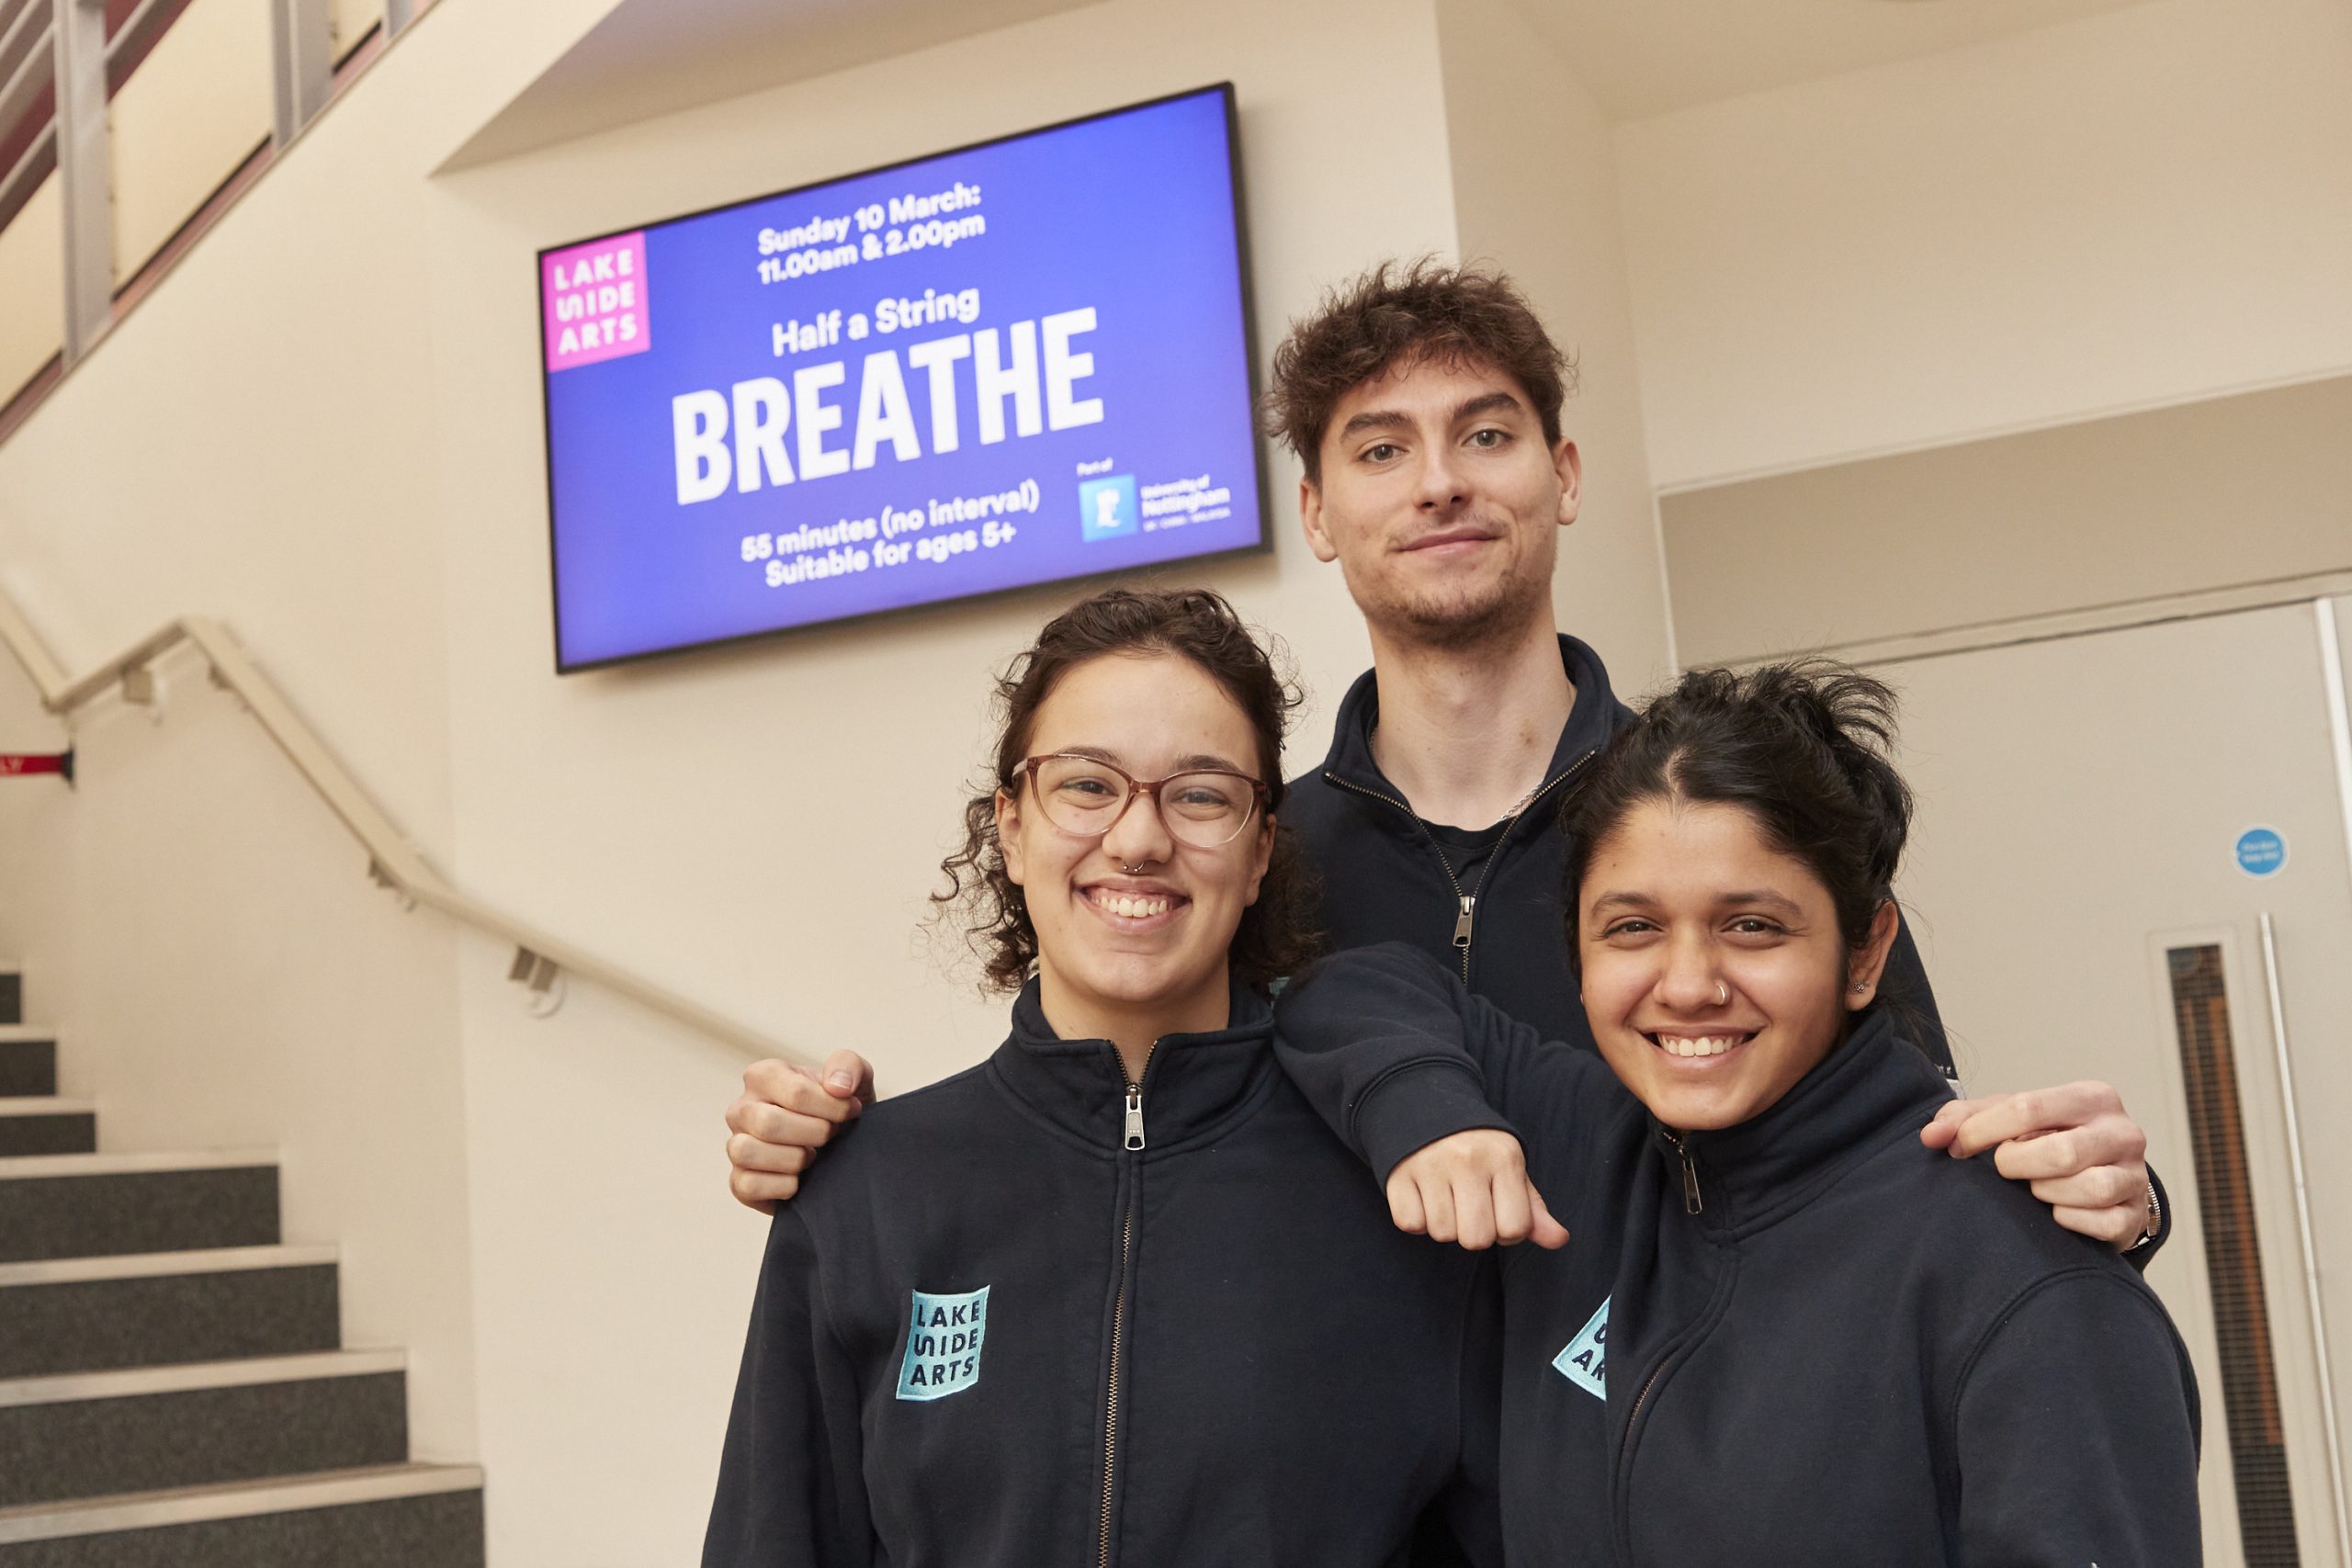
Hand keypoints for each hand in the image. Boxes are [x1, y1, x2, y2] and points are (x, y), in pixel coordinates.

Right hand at [725, 1050, 875, 1213]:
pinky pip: (748, 1185)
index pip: (795, 1093)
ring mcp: (735, 1145)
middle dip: (814, 1134)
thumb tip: (838, 1086)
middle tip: (831, 1134)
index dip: (832, 1107)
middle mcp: (742, 1108)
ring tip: (812, 1155)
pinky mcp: (738, 1181)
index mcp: (764, 1076)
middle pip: (769, 1123)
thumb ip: (848, 1066)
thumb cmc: (840, 1109)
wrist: (843, 1148)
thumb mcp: (854, 1078)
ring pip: (749, 1152)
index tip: (851, 1111)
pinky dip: (782, 1186)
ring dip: (794, 1159)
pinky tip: (800, 1179)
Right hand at [1385, 1130, 1568, 1250]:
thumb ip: (1534, 1208)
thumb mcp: (1511, 1170)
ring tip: (1445, 1196)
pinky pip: (1410, 1223)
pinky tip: (1422, 1195)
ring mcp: (1429, 1165)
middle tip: (1469, 1206)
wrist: (1427, 1106)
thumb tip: (1560, 1239)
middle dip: (1475, 1232)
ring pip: (1442, 1233)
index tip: (1498, 1210)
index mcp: (1504, 1158)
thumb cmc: (1479, 1149)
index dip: (1508, 1230)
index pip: (1514, 1229)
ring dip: (1444, 1224)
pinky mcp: (1398, 1173)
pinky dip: (1416, 1218)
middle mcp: (1467, 1160)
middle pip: (1476, 1239)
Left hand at [1919, 1081, 2150, 1249]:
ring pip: (2088, 1188)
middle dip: (2018, 1165)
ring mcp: (2135, 1175)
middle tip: (2006, 1168)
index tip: (1957, 1147)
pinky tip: (2058, 1211)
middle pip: (2062, 1152)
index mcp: (2091, 1097)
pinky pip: (2103, 1223)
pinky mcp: (2137, 1215)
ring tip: (2036, 1187)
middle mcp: (2122, 1132)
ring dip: (2047, 1193)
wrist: (2104, 1177)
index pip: (2028, 1108)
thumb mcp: (2012, 1117)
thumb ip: (1967, 1118)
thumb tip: (1930, 1135)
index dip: (1982, 1130)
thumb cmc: (2050, 1140)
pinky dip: (2069, 1220)